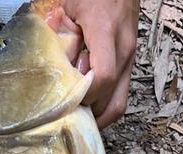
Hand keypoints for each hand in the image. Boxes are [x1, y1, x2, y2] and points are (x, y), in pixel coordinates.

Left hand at [64, 0, 138, 127]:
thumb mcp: (68, 5)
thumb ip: (59, 35)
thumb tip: (52, 68)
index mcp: (106, 31)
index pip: (103, 78)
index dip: (85, 96)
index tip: (69, 99)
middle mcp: (123, 48)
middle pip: (111, 100)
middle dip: (89, 112)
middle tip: (69, 112)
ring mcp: (130, 57)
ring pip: (118, 104)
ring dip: (98, 114)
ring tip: (78, 112)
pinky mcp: (130, 62)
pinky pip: (120, 95)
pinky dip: (104, 104)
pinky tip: (88, 102)